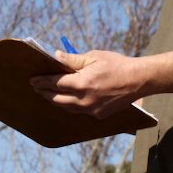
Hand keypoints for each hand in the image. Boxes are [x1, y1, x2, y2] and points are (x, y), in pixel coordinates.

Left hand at [30, 49, 145, 117]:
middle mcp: (85, 100)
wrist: (139, 80)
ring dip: (55, 101)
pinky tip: (66, 100)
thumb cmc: (117, 64)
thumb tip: (55, 56)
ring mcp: (92, 110)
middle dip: (45, 93)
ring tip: (47, 94)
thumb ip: (73, 60)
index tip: (32, 80)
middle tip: (36, 87)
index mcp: (82, 83)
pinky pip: (79, 111)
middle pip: (57, 99)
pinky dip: (70, 105)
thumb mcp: (94, 57)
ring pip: (67, 108)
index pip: (55, 84)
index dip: (42, 82)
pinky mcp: (99, 115)